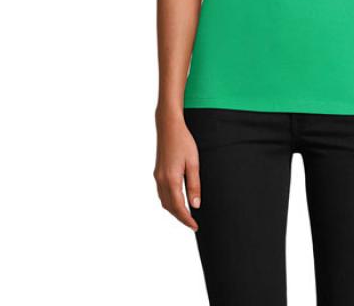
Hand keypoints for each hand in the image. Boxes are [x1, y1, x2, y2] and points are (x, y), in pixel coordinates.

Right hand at [153, 112, 200, 231]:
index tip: (195, 226)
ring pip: (164, 201)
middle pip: (169, 207)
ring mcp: (157, 176)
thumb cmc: (183, 142)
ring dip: (174, 210)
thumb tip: (196, 205)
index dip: (187, 219)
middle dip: (180, 217)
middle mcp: (161, 180)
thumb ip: (194, 185)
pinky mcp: (157, 172)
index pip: (178, 207)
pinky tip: (177, 200)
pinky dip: (169, 202)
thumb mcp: (193, 163)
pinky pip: (162, 193)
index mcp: (171, 180)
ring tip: (187, 215)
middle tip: (193, 223)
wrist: (169, 127)